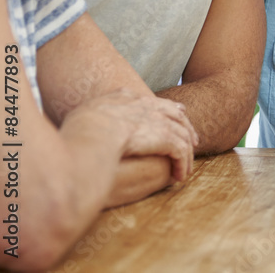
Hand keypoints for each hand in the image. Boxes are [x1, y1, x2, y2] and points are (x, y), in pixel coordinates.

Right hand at [67, 89, 198, 181]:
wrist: (91, 133)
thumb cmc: (80, 128)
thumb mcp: (87, 111)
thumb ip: (98, 110)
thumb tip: (95, 115)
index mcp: (127, 98)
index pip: (156, 101)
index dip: (170, 110)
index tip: (180, 115)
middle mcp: (146, 106)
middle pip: (176, 115)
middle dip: (187, 129)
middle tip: (193, 142)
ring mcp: (157, 120)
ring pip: (182, 135)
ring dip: (186, 154)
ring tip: (184, 170)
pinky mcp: (164, 137)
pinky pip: (181, 151)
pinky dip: (183, 164)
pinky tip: (180, 176)